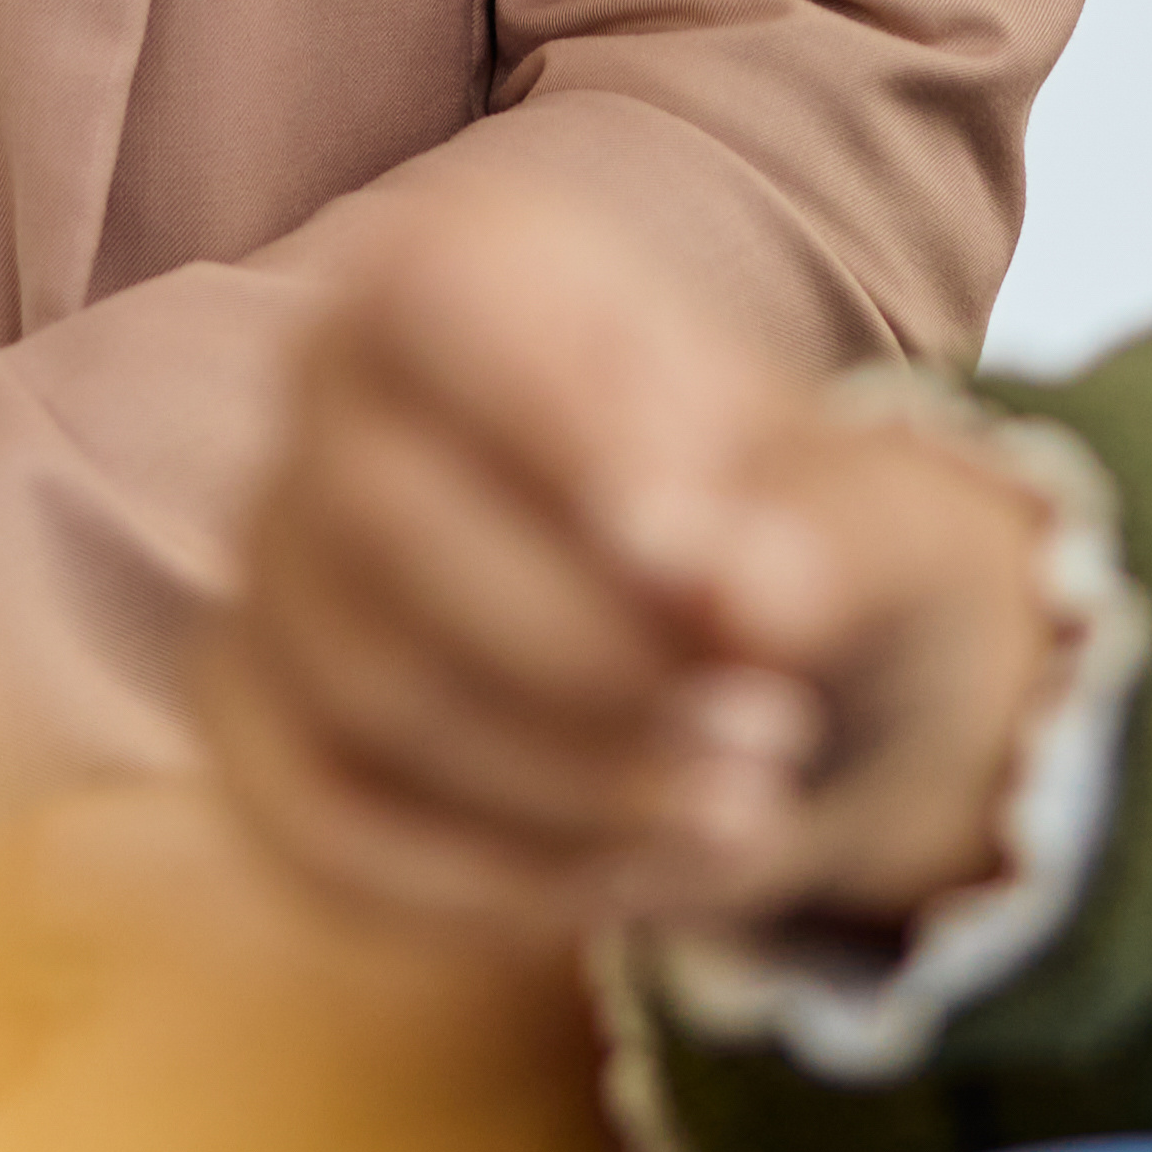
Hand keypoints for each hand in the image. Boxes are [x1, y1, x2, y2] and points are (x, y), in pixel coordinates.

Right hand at [203, 182, 1070, 949]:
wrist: (783, 682)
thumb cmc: (809, 547)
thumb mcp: (882, 519)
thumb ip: (825, 534)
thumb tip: (727, 590)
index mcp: (468, 270)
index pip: (438, 294)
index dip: (554, 415)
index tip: (692, 551)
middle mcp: (333, 399)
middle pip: (387, 521)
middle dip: (593, 655)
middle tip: (776, 725)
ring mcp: (282, 576)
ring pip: (366, 694)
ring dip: (574, 783)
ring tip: (747, 807)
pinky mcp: (270, 739)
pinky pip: (327, 830)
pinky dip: (498, 881)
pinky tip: (639, 875)